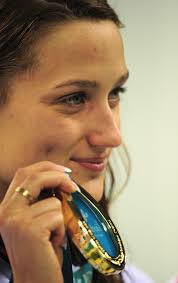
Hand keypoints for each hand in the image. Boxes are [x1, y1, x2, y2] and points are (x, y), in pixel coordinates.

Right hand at [0, 161, 75, 282]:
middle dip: (59, 177)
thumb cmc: (40, 251)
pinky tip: (53, 243)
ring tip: (53, 235)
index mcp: (7, 207)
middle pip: (35, 177)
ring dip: (61, 218)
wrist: (35, 281)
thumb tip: (63, 179)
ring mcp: (16, 220)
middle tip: (74, 187)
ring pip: (53, 201)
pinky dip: (62, 230)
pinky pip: (58, 216)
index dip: (46, 167)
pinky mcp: (30, 230)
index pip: (24, 173)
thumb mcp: (36, 221)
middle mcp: (6, 211)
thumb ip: (41, 200)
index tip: (64, 171)